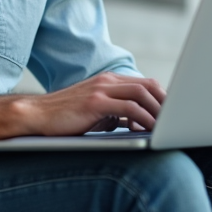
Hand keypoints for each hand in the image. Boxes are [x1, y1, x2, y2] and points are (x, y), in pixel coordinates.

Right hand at [14, 72, 165, 135]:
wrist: (36, 116)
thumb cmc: (65, 118)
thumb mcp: (96, 113)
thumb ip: (116, 114)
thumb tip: (137, 123)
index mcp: (108, 81)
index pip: (144, 84)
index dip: (162, 98)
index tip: (172, 114)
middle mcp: (107, 81)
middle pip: (149, 85)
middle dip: (165, 102)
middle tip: (176, 121)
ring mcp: (101, 90)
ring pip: (142, 94)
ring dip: (158, 111)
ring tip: (166, 127)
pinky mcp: (95, 102)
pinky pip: (128, 108)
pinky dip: (143, 119)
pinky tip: (146, 130)